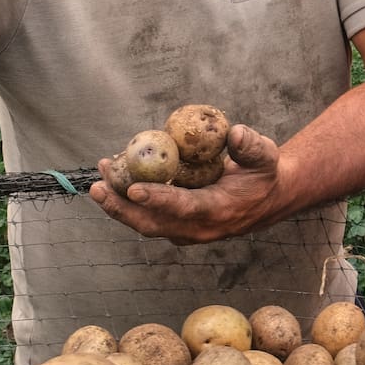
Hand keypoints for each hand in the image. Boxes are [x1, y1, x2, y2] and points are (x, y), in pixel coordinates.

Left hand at [88, 124, 285, 244]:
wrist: (267, 199)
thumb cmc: (263, 173)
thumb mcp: (265, 155)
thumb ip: (251, 145)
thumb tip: (234, 133)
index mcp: (219, 211)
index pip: (184, 208)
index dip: (158, 199)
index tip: (133, 188)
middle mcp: (198, 227)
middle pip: (152, 223)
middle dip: (121, 207)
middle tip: (98, 186)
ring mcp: (185, 230)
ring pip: (145, 222)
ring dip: (118, 203)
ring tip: (99, 178)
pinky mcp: (177, 225)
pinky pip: (148, 216)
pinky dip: (128, 201)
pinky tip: (116, 177)